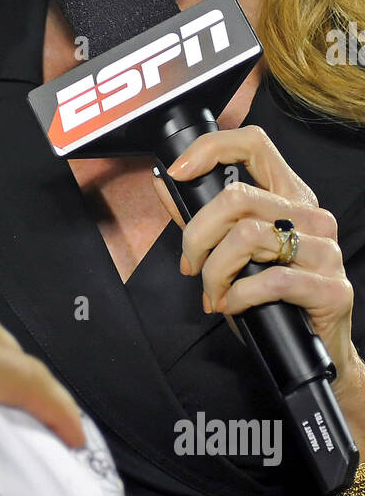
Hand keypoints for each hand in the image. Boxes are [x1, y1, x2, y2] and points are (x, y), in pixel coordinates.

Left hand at [164, 126, 360, 389]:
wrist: (315, 351)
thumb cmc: (270, 299)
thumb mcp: (230, 253)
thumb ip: (200, 217)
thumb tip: (164, 181)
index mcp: (289, 198)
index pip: (253, 144)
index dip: (209, 149)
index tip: (177, 173)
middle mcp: (312, 216)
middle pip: (237, 197)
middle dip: (197, 235)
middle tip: (190, 265)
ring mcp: (326, 251)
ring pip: (248, 237)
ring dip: (215, 272)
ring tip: (214, 293)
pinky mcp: (332, 288)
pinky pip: (271, 280)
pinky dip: (238, 295)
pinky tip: (233, 306)